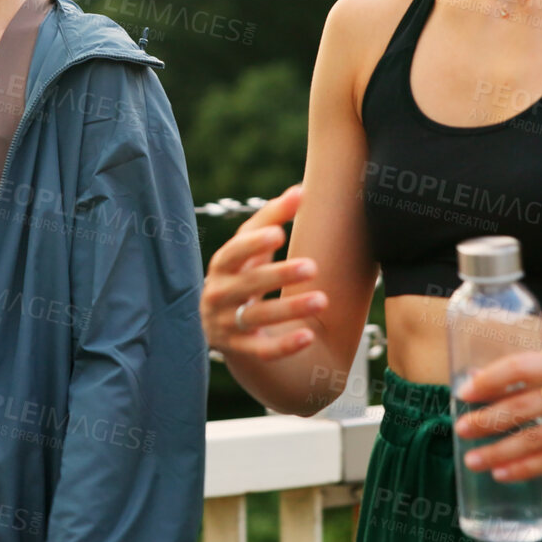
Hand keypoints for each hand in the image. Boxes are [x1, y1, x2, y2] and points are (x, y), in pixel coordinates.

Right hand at [199, 184, 328, 361]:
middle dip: (279, 275)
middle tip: (313, 266)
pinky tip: (309, 336)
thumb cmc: (242, 273)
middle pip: (247, 285)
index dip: (253, 244)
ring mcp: (226, 325)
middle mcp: (218, 295)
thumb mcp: (250, 248)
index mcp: (221, 266)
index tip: (278, 233)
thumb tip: (301, 190)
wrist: (222, 324)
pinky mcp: (240, 351)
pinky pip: (262, 351)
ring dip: (290, 308)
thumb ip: (272, 218)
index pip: (233, 253)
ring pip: (257, 318)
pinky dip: (284, 345)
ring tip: (322, 299)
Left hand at [452, 348, 541, 481]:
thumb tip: (477, 380)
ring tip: (473, 459)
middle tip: (460, 430)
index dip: (489, 381)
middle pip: (522, 407)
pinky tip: (501, 473)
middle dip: (486, 421)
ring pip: (533, 440)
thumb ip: (529, 374)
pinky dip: (523, 469)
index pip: (520, 367)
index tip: (463, 393)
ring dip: (498, 452)